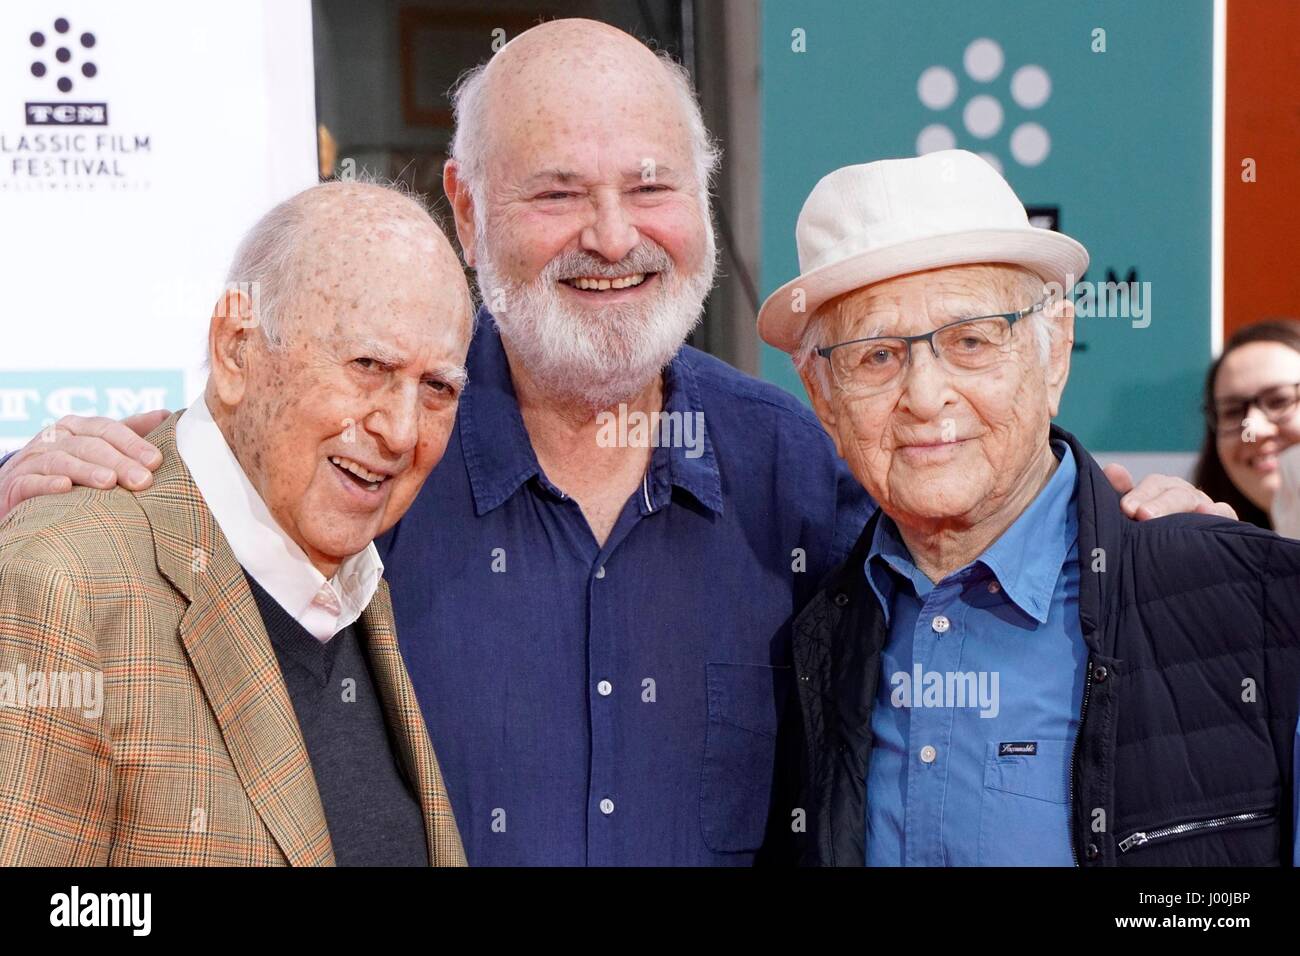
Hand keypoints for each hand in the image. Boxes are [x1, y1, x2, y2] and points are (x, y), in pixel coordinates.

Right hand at [0, 410, 169, 521]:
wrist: (17, 490)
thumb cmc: (69, 468)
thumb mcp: (97, 446)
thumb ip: (129, 432)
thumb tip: (168, 415)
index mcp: (77, 427)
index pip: (108, 428)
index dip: (133, 443)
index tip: (156, 461)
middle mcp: (54, 438)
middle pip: (90, 445)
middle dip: (119, 461)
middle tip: (143, 480)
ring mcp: (32, 460)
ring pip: (61, 461)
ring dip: (86, 471)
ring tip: (110, 482)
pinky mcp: (14, 484)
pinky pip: (30, 482)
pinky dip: (47, 484)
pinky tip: (65, 488)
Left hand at [1103, 462, 1237, 520]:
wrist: (1172, 562)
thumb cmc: (1144, 533)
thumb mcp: (1130, 514)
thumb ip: (1119, 494)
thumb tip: (1112, 469)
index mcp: (1160, 490)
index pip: (1152, 486)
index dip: (1139, 494)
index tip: (1125, 509)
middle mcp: (1182, 494)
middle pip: (1174, 492)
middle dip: (1159, 504)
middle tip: (1142, 515)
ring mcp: (1204, 506)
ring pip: (1196, 500)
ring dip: (1186, 506)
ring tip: (1179, 510)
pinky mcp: (1223, 521)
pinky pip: (1224, 513)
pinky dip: (1218, 512)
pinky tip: (1208, 512)